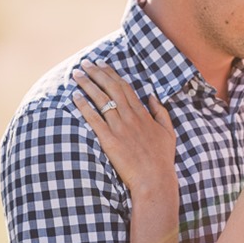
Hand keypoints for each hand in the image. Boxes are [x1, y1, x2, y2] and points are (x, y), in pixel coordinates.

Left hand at [73, 60, 177, 196]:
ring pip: (101, 99)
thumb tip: (152, 96)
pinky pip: (94, 119)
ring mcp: (120, 128)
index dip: (112, 74)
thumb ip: (161, 112)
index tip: (102, 64)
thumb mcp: (168, 132)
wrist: (155, 179)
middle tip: (85, 63)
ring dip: (87, 84)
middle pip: (111, 88)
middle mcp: (130, 117)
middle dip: (97, 73)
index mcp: (143, 114)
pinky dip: (84, 106)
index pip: (125, 87)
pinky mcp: (109, 140)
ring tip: (76, 74)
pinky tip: (75, 96)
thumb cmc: (162, 159)